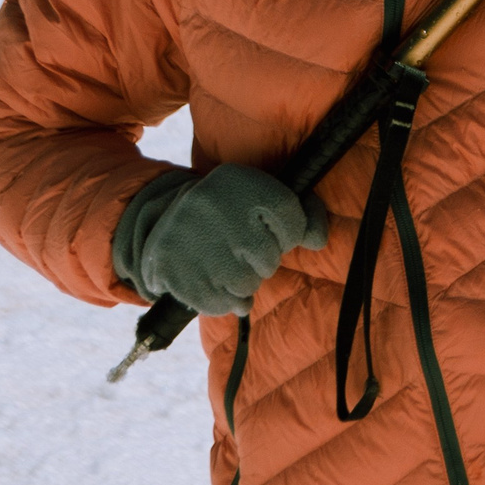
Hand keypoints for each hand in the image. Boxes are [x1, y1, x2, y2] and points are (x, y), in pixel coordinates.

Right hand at [112, 164, 328, 317]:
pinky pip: (219, 304)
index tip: (276, 232)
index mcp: (240, 180)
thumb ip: (305, 214)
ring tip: (229, 266)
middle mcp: (212, 205)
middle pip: (268, 258)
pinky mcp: (172, 269)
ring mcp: (190, 239)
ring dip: (245, 284)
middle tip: (244, 251)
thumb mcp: (266, 197)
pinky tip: (216, 283)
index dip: (291, 232)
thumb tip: (318, 240)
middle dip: (265, 262)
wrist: (166, 216)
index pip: (291, 217)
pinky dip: (225, 302)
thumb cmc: (232, 211)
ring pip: (245, 285)